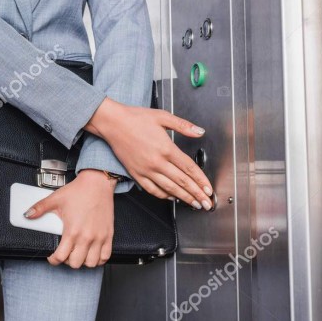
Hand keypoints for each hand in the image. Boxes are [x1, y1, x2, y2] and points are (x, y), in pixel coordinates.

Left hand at [25, 170, 115, 268]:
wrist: (97, 183)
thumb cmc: (79, 191)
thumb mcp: (55, 199)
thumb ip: (40, 208)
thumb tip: (27, 215)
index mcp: (72, 231)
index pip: (61, 257)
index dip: (53, 260)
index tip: (52, 257)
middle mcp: (86, 237)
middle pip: (76, 263)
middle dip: (67, 261)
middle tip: (65, 253)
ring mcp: (99, 237)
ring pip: (91, 263)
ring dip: (83, 261)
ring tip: (78, 253)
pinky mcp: (109, 235)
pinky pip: (105, 256)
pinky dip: (99, 259)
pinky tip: (92, 253)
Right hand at [85, 98, 213, 208]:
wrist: (113, 123)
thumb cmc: (135, 118)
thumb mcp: (162, 116)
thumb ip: (183, 125)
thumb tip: (200, 131)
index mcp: (166, 148)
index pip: (189, 168)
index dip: (201, 181)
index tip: (209, 189)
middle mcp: (157, 162)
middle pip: (182, 182)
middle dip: (197, 194)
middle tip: (207, 203)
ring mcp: (146, 170)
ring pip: (169, 188)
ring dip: (183, 198)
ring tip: (194, 204)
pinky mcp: (136, 173)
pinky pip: (152, 189)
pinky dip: (163, 195)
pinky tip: (171, 197)